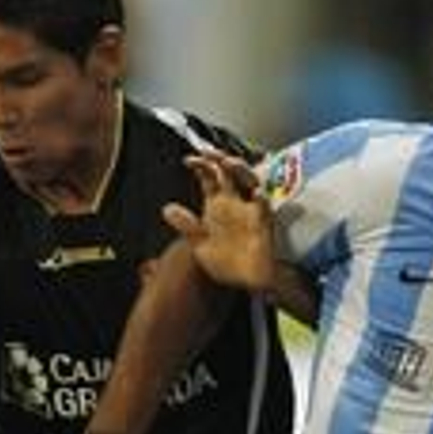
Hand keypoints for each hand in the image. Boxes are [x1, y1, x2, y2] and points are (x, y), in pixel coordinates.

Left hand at [163, 152, 278, 292]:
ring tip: (227, 163)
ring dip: (240, 170)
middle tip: (208, 152)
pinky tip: (257, 195)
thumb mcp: (200, 245)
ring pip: (249, 181)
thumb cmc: (227, 262)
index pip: (209, 177)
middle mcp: (234, 203)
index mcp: (218, 205)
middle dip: (219, 159)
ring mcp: (250, 211)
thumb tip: (167, 209)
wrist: (247, 281)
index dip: (200, 165)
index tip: (188, 161)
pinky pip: (265, 209)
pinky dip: (262, 201)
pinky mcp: (264, 225)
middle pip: (229, 172)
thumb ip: (187, 226)